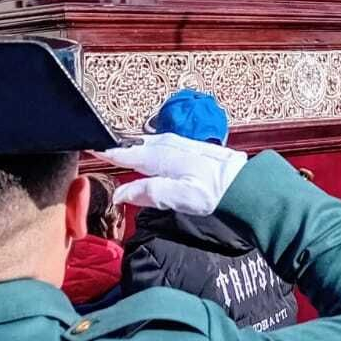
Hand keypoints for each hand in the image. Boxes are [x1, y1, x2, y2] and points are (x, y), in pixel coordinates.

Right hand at [96, 133, 246, 215]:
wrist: (246, 186)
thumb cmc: (214, 194)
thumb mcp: (179, 197)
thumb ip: (149, 193)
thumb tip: (121, 193)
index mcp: (164, 157)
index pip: (130, 154)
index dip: (111, 153)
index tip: (94, 148)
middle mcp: (172, 146)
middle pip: (139, 145)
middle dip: (122, 146)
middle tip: (104, 147)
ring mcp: (184, 145)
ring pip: (152, 143)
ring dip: (136, 145)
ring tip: (123, 149)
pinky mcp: (194, 149)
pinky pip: (164, 143)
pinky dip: (151, 146)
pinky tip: (153, 151)